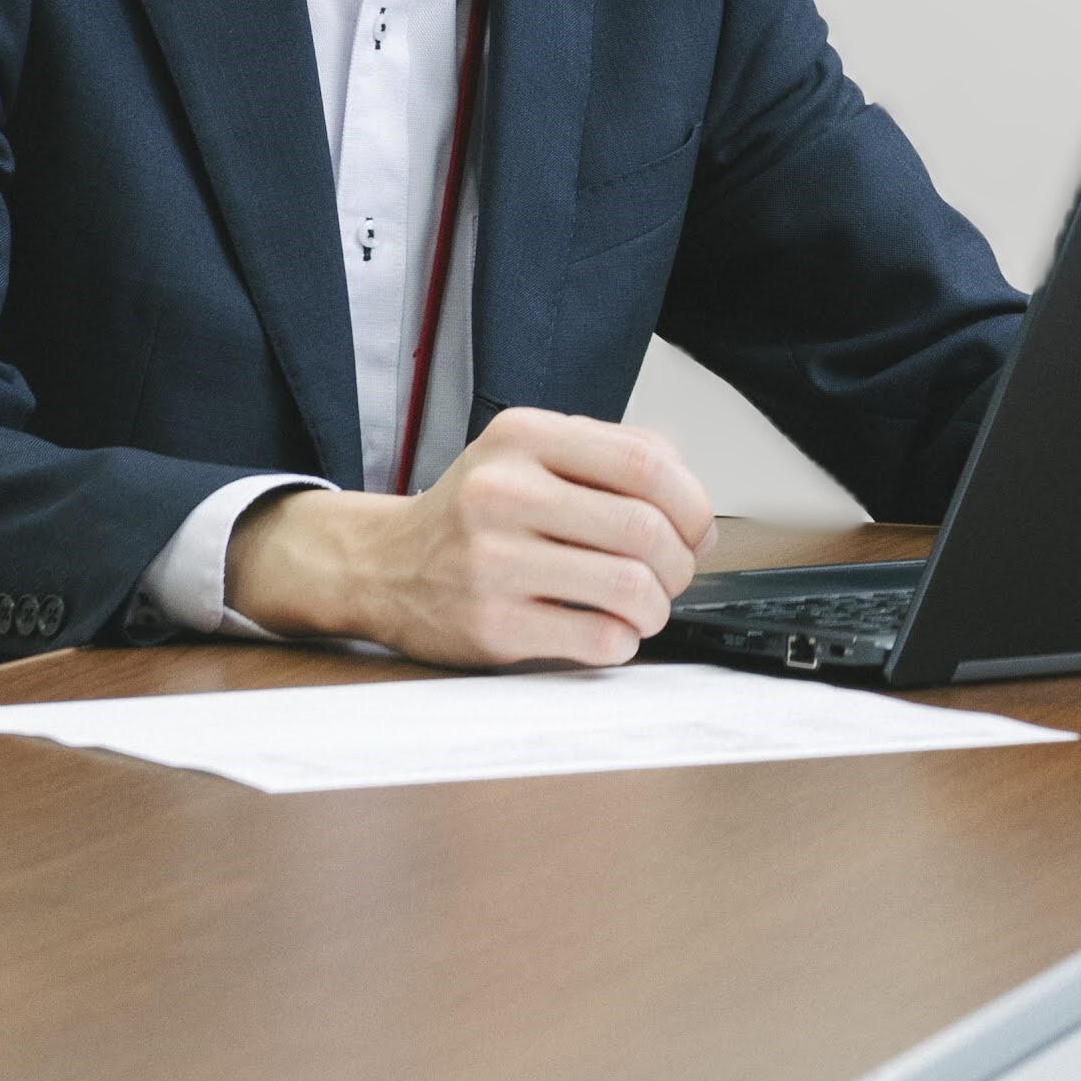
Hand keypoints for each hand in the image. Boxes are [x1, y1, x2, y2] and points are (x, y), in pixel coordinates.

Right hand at [221, 408, 717, 667]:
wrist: (383, 566)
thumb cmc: (475, 514)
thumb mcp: (530, 455)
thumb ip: (611, 460)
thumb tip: (692, 511)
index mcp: (524, 438)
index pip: (646, 463)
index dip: (692, 503)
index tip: (697, 530)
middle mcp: (503, 492)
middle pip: (644, 529)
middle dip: (680, 563)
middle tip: (673, 576)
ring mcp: (492, 561)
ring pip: (627, 587)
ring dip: (656, 607)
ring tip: (646, 608)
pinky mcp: (489, 625)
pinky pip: (595, 639)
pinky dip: (622, 642)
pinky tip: (610, 634)